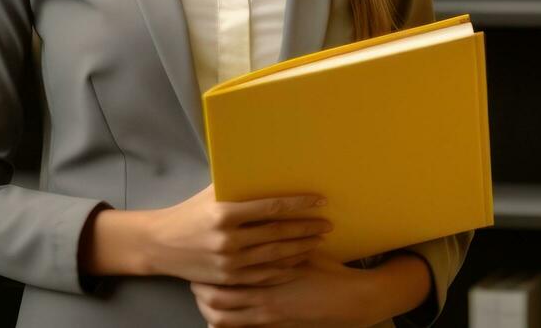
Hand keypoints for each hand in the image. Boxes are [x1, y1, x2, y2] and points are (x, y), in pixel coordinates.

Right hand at [144, 183, 332, 286]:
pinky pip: (264, 274)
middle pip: (277, 233)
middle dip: (306, 228)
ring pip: (275, 255)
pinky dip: (285, 268)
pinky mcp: (228, 279)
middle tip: (327, 223)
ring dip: (301, 248)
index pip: (270, 207)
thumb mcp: (211, 192)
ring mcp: (229, 262)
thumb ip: (238, 184)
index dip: (298, 204)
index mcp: (224, 213)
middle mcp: (228, 239)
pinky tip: (299, 260)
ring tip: (319, 240)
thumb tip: (267, 164)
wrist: (161, 244)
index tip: (319, 200)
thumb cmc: (190, 212)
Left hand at [190, 249, 374, 327]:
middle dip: (201, 289)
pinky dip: (224, 322)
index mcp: (268, 272)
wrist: (348, 301)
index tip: (199, 254)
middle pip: (217, 297)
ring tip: (201, 295)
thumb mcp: (301, 252)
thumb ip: (278, 242)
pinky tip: (218, 315)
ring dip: (208, 307)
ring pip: (222, 316)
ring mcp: (265, 315)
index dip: (209, 264)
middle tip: (193, 277)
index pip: (228, 269)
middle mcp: (262, 296)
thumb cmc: (326, 272)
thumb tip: (259, 223)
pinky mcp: (270, 326)